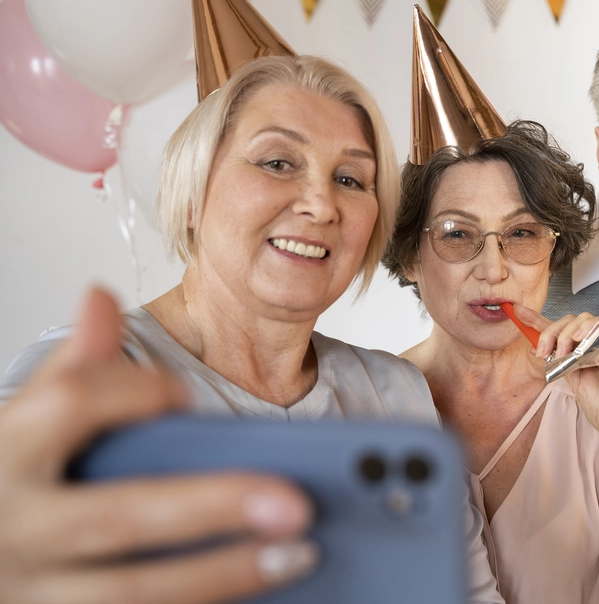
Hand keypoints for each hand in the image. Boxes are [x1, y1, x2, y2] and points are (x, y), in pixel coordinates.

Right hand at [0, 288, 316, 603]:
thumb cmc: (7, 485)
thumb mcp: (23, 425)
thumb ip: (72, 369)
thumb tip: (100, 296)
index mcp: (4, 455)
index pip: (70, 405)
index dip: (135, 390)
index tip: (184, 395)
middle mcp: (14, 528)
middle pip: (121, 514)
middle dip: (213, 505)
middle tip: (296, 501)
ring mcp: (34, 591)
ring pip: (134, 590)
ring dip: (224, 571)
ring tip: (297, 552)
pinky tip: (255, 588)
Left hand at [512, 304, 598, 448]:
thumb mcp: (572, 381)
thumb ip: (559, 362)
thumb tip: (539, 347)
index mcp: (582, 351)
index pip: (559, 330)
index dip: (539, 320)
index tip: (519, 314)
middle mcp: (596, 344)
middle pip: (571, 321)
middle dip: (552, 332)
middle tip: (544, 351)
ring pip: (587, 320)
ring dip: (569, 331)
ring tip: (563, 352)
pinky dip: (592, 328)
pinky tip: (581, 339)